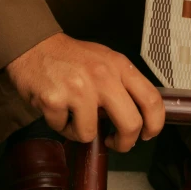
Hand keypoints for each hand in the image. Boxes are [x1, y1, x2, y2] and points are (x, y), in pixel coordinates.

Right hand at [5, 32, 164, 150]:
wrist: (35, 46)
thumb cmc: (71, 57)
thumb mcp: (105, 60)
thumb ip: (122, 84)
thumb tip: (138, 115)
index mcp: (119, 66)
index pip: (152, 98)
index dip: (155, 124)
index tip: (147, 134)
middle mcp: (103, 76)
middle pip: (131, 124)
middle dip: (125, 143)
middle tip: (115, 142)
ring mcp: (79, 89)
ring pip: (91, 133)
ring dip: (80, 130)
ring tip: (73, 113)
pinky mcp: (55, 100)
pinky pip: (63, 130)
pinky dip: (59, 125)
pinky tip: (57, 107)